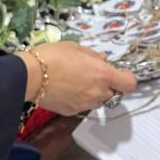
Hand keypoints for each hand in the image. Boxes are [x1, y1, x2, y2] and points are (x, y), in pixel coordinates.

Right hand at [17, 42, 136, 115]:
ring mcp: (85, 104)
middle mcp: (98, 92)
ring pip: (98, 101)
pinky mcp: (72, 111)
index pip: (130, 84)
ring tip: (76, 82)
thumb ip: (93, 55)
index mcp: (103, 74)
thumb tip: (101, 59)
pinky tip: (66, 89)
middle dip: (107, 86)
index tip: (120, 74)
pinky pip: (82, 106)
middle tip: (94, 76)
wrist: (29, 75)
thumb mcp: (75, 48)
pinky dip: (78, 99)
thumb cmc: (52, 57)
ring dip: (93, 94)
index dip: (127, 79)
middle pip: (114, 94)